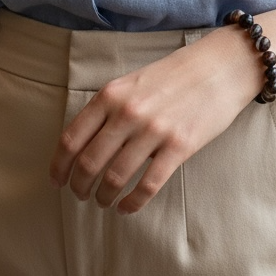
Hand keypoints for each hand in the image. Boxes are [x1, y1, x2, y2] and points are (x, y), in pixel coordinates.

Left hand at [49, 26, 259, 212]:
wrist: (219, 68)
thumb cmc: (174, 76)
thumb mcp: (132, 82)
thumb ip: (108, 108)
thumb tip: (83, 145)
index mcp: (111, 94)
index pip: (71, 139)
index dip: (59, 166)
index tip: (57, 181)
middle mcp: (128, 112)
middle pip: (89, 163)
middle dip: (80, 187)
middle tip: (82, 195)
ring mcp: (154, 130)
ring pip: (114, 178)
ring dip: (104, 197)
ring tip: (104, 202)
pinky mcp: (179, 147)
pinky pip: (147, 186)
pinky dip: (132, 203)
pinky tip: (127, 207)